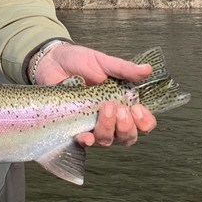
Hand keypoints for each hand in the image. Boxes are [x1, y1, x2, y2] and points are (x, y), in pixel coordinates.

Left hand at [33, 42, 156, 147]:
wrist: (54, 61)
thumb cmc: (81, 62)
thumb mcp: (104, 62)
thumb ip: (124, 69)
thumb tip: (147, 69)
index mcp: (123, 104)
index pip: (142, 123)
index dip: (144, 122)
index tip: (138, 108)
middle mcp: (111, 119)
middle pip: (127, 137)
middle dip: (127, 127)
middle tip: (120, 110)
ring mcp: (92, 124)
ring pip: (107, 140)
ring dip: (108, 129)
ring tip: (105, 109)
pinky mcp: (74, 127)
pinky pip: (83, 141)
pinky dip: (87, 140)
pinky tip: (87, 136)